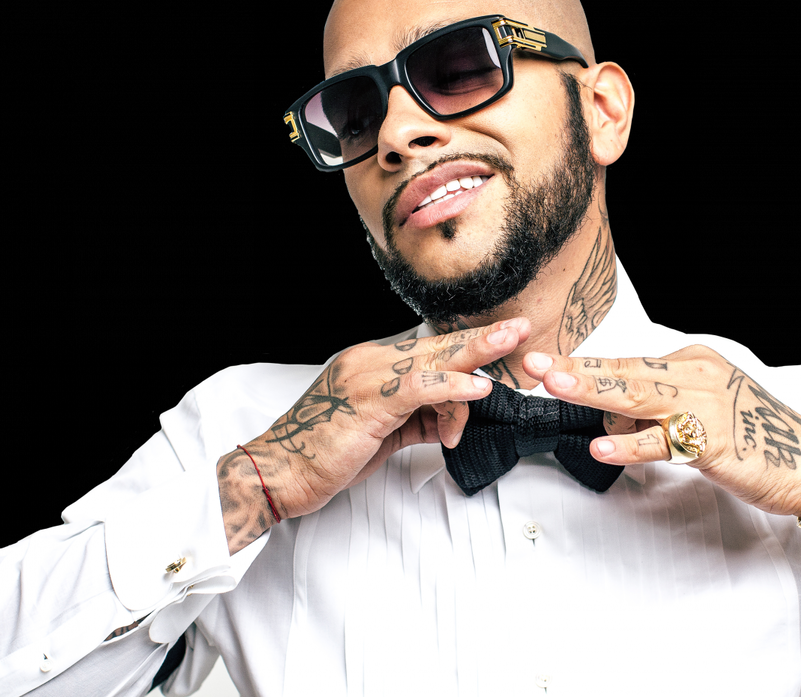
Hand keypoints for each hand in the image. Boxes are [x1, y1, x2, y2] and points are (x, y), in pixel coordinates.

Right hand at [218, 318, 528, 551]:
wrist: (280, 472)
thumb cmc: (325, 455)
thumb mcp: (382, 436)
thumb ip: (417, 422)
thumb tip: (452, 422)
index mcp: (372, 365)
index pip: (430, 354)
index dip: (468, 350)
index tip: (501, 344)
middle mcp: (370, 362)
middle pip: (437, 347)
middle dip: (481, 339)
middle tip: (520, 328)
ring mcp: (367, 376)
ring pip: (433, 360)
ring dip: (476, 354)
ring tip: (510, 347)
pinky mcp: (368, 399)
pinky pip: (419, 387)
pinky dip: (452, 386)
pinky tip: (478, 387)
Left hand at [523, 344, 800, 516]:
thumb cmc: (756, 439)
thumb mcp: (701, 411)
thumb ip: (657, 410)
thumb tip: (610, 419)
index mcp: (692, 363)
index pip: (627, 363)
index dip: (584, 366)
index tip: (545, 363)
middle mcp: (697, 375)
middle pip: (624, 371)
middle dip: (575, 369)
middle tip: (534, 364)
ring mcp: (705, 406)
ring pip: (637, 397)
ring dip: (591, 391)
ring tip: (553, 387)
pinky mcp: (713, 441)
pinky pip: (663, 442)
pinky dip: (630, 445)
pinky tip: (601, 447)